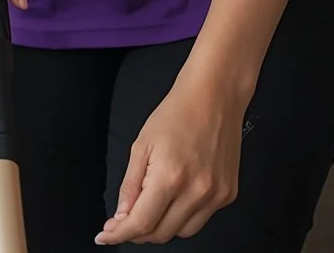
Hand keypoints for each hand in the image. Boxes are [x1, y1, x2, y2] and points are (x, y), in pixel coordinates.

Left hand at [97, 75, 245, 243]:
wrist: (215, 96)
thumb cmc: (177, 113)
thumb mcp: (141, 146)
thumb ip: (130, 187)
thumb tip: (120, 218)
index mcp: (170, 177)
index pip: (140, 223)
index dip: (119, 234)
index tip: (105, 236)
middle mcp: (196, 191)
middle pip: (160, 234)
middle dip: (137, 231)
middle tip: (125, 218)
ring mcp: (216, 195)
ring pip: (181, 233)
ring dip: (161, 227)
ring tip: (153, 205)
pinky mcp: (228, 194)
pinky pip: (200, 220)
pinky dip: (183, 217)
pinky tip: (177, 197)